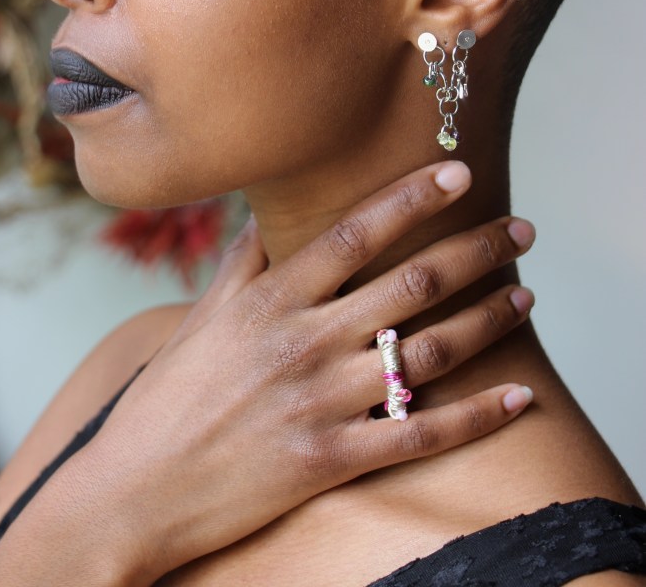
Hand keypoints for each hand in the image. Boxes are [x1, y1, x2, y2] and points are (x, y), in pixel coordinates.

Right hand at [0, 161, 534, 586]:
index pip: (353, 233)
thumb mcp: (203, 315)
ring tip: (524, 295)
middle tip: (520, 230)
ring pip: (428, 353)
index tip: (457, 171)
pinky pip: (421, 436)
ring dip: (486, 321)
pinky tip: (518, 397)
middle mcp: (303, 343)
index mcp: (271, 300)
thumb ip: (245, 261)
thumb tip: (267, 210)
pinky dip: (476, 417)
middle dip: (473, 251)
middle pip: (408, 284)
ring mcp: (321, 404)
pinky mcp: (332, 460)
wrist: (136, 489)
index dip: (410, 198)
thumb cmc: (170, 395)